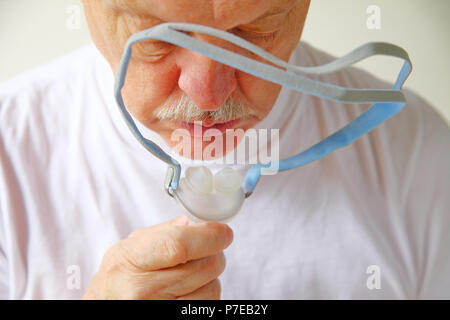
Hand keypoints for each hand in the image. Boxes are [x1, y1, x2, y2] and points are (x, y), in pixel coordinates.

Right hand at [83, 215, 232, 299]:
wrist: (105, 307)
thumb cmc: (116, 279)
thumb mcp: (128, 248)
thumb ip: (161, 233)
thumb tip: (193, 224)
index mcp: (129, 262)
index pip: (179, 245)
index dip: (209, 236)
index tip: (223, 232)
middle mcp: (141, 291)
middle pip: (203, 267)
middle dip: (215, 253)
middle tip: (208, 249)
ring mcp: (158, 309)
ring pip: (212, 289)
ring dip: (211, 277)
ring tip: (193, 272)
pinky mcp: (173, 319)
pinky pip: (208, 307)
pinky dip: (206, 294)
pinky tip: (190, 289)